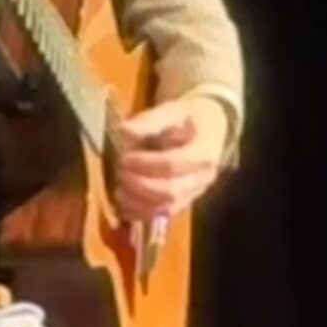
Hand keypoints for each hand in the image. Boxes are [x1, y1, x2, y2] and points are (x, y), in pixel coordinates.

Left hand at [113, 94, 230, 224]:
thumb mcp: (172, 110)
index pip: (173, 164)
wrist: (207, 128)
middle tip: (121, 172)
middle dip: (139, 185)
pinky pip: (162, 216)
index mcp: (205, 151)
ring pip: (166, 208)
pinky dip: (140, 213)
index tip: (125, 158)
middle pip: (170, 191)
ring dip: (138, 202)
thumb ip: (149, 121)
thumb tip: (123, 131)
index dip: (145, 164)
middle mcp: (203, 177)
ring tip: (119, 188)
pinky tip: (123, 202)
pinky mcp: (184, 202)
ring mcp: (194, 193)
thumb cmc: (187, 118)